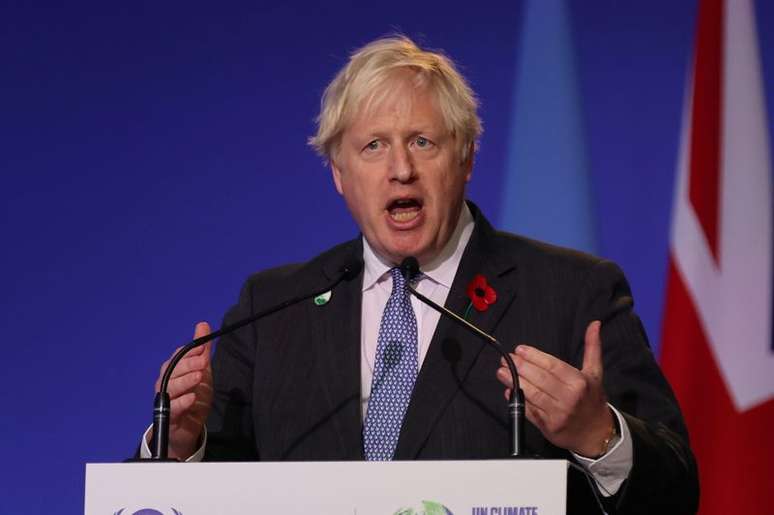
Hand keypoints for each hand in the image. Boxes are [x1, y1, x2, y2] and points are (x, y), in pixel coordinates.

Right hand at [149, 321, 213, 458]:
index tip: (202, 348)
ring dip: (185, 381)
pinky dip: (182, 403)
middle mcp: (165, 383)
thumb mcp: (202, 371)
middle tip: (203, 362)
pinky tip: (192, 398)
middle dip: (188, 365)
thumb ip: (201, 350)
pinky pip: (173, 409)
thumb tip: (202, 324)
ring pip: (171, 388)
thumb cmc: (193, 395)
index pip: (178, 358)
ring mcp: (166, 400)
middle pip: (173, 371)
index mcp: (173, 371)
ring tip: (199, 377)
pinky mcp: (170, 417)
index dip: (189, 353)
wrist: (188, 427)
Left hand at [496, 321, 613, 456]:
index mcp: (579, 382)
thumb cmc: (592, 399)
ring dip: (514, 382)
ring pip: (532, 394)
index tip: (519, 349)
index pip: (552, 366)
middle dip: (520, 367)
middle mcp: (569, 398)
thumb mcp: (595, 373)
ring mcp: (557, 414)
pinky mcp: (548, 427)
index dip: (534, 356)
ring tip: (502, 372)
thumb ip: (592, 347)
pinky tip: (509, 391)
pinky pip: (529, 411)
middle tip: (506, 359)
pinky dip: (518, 400)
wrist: (596, 434)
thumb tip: (594, 323)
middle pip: (539, 379)